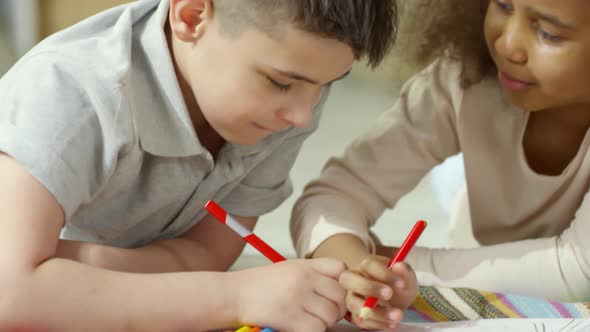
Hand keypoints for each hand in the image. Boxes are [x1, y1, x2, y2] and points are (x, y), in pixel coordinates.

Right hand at [230, 258, 346, 331]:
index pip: (341, 268)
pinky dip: (313, 331)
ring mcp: (298, 297)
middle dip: (335, 308)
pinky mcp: (290, 317)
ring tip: (307, 320)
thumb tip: (339, 291)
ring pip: (330, 315)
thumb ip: (312, 275)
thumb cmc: (259, 285)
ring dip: (323, 323)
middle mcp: (304, 278)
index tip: (334, 293)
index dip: (342, 283)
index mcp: (305, 265)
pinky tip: (300, 327)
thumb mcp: (288, 270)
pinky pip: (317, 329)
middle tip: (322, 313)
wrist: (233, 294)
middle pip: (339, 296)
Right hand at [339, 255, 417, 330]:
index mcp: (367, 266)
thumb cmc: (399, 284)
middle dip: (369, 287)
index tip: (400, 283)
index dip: (384, 274)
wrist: (397, 298)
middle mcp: (355, 279)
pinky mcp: (355, 314)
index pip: (368, 265)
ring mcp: (352, 297)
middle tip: (389, 294)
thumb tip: (399, 266)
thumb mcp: (406, 277)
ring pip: (353, 303)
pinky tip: (392, 323)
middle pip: (348, 280)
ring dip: (375, 311)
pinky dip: (376, 323)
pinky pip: (360, 320)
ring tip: (397, 315)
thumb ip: (404, 271)